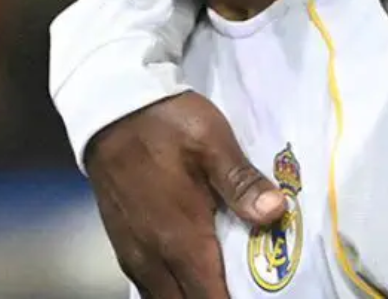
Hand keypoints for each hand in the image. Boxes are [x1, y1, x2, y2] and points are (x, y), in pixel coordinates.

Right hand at [86, 92, 285, 297]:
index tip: (261, 296)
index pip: (210, 298)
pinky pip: (150, 287)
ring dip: (193, 298)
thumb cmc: (166, 124)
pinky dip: (173, 291)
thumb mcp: (212, 142)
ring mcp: (133, 254)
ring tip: (224, 284)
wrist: (111, 107)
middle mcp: (153, 257)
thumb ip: (242, 182)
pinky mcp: (124, 245)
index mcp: (180, 239)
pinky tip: (192, 278)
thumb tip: (276, 212)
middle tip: (248, 288)